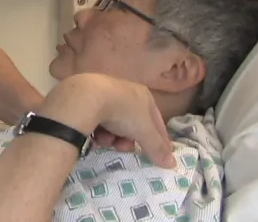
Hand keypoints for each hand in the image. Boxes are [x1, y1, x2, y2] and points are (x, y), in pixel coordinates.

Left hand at [38, 73, 175, 168]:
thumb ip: (157, 148)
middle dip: (130, 140)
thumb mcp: (144, 131)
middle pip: (133, 125)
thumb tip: (172, 164)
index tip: (163, 155)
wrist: (85, 98)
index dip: (161, 139)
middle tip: (125, 149)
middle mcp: (125, 92)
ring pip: (115, 125)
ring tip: (106, 141)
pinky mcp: (87, 102)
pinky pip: (98, 122)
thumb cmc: (122, 111)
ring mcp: (104, 96)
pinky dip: (98, 131)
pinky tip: (95, 135)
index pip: (157, 121)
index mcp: (143, 95)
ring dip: (113, 138)